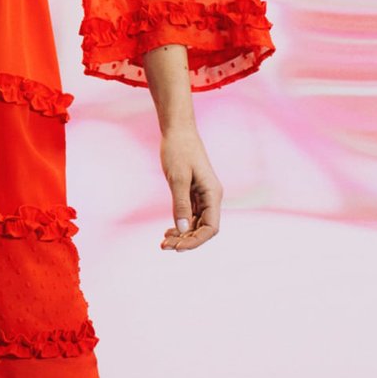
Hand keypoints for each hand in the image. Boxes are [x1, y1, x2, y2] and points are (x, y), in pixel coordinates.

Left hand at [159, 122, 221, 250]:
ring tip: (164, 242)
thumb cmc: (178, 150)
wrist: (177, 130)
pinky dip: (180, 225)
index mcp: (213, 194)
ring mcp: (203, 195)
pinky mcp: (193, 192)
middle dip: (187, 240)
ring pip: (196, 223)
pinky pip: (190, 215)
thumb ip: (181, 205)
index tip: (178, 247)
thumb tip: (183, 230)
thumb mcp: (178, 178)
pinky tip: (168, 230)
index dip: (197, 240)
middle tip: (164, 246)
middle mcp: (211, 197)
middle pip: (204, 228)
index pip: (211, 227)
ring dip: (182, 235)